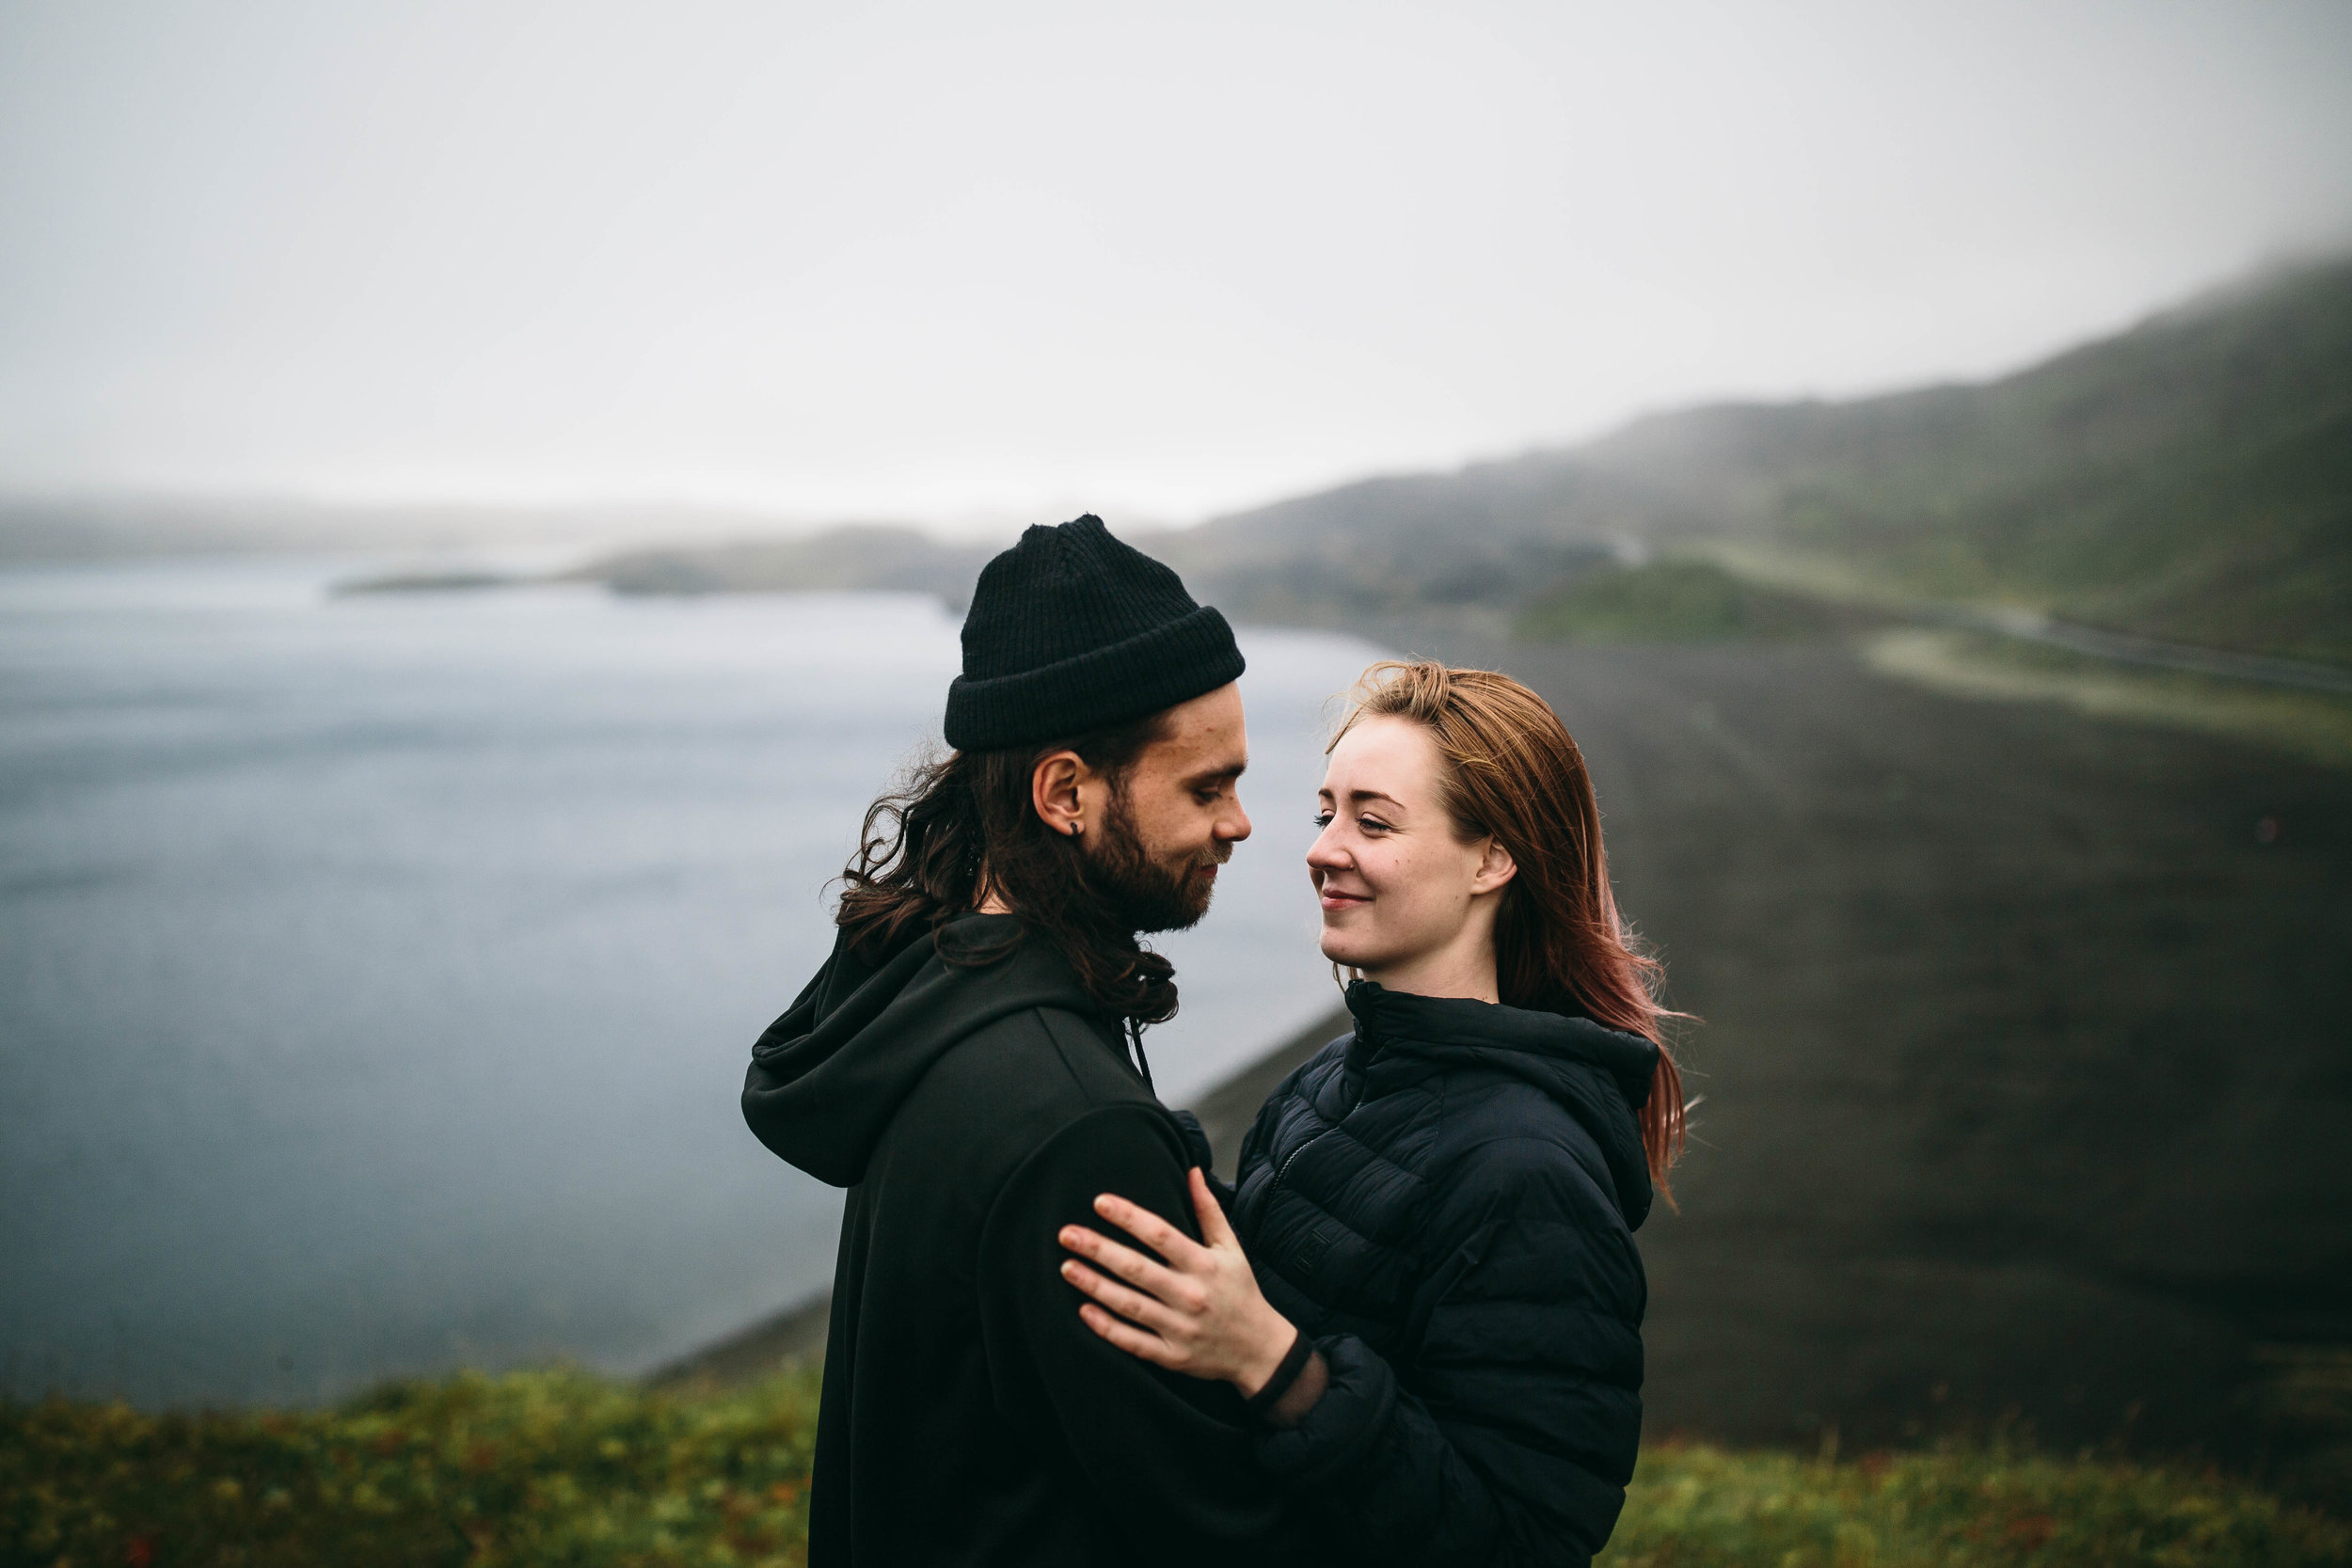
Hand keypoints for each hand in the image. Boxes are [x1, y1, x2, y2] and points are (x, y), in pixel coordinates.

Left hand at [1059, 1167, 1298, 1396]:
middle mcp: (1190, 1295)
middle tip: (1066, 1233)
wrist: (1259, 1350)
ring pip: (1129, 1305)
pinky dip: (1107, 1328)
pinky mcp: (1172, 1356)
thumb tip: (1192, 1171)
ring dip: (1094, 1285)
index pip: (1161, 1235)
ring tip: (1066, 1266)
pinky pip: (1133, 1342)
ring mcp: (1180, 1328)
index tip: (1099, 1202)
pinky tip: (1083, 1310)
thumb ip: (1209, 1211)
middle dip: (1099, 1249)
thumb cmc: (1240, 1292)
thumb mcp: (1231, 1248)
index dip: (1129, 1217)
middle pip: (1137, 1268)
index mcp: (1204, 1265)